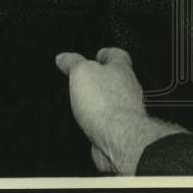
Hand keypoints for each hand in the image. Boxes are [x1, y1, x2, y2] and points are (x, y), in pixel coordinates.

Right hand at [56, 47, 184, 174]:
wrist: (118, 138)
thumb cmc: (106, 103)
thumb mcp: (82, 72)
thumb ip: (73, 62)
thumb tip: (63, 58)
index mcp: (121, 70)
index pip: (118, 55)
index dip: (107, 54)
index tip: (99, 54)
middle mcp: (128, 90)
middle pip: (117, 79)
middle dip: (103, 78)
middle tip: (88, 78)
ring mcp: (126, 112)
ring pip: (113, 101)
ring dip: (100, 100)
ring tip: (85, 100)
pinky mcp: (119, 131)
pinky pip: (108, 121)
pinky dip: (98, 120)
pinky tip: (88, 121)